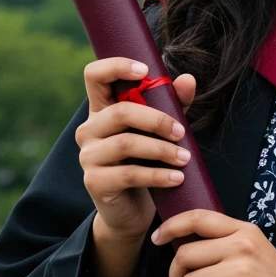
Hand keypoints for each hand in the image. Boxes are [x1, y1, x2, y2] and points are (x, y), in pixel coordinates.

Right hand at [75, 57, 197, 243]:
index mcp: (101, 109)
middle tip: (181, 131)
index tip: (145, 70)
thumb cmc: (146, 161)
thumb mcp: (160, 130)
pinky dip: (158, 175)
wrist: (130, 210)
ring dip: (161, 150)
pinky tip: (178, 177)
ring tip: (186, 158)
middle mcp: (89, 129)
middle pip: (120, 112)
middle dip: (156, 120)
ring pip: (126, 144)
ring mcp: (88, 156)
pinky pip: (129, 174)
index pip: (94, 75)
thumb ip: (173, 104)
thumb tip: (188, 80)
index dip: (116, 66)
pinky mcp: (95, 182)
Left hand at [151, 209, 275, 276]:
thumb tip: (185, 247)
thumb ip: (226, 245)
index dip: (172, 225)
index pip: (198, 218)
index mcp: (244, 231)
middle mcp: (242, 245)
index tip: (158, 238)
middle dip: (175, 276)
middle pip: (185, 254)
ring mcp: (241, 270)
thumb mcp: (255, 253)